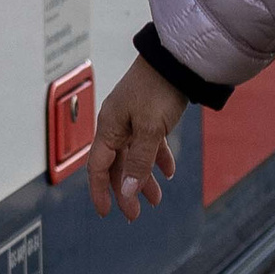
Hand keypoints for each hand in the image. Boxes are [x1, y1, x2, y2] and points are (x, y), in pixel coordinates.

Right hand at [86, 55, 187, 221]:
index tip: (106, 212)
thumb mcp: (150, 130)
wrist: (177, 59)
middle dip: (126, 191)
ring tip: (157, 200)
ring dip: (144, 179)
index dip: (100, 191)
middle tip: (136, 214)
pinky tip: (169, 172)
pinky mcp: (150, 115)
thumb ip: (139, 162)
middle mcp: (117, 125)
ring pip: (134, 157)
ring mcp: (133, 120)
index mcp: (109, 128)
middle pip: (116, 165)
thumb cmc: (159, 89)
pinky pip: (150, 144)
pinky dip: (158, 159)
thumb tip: (126, 192)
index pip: (97, 167)